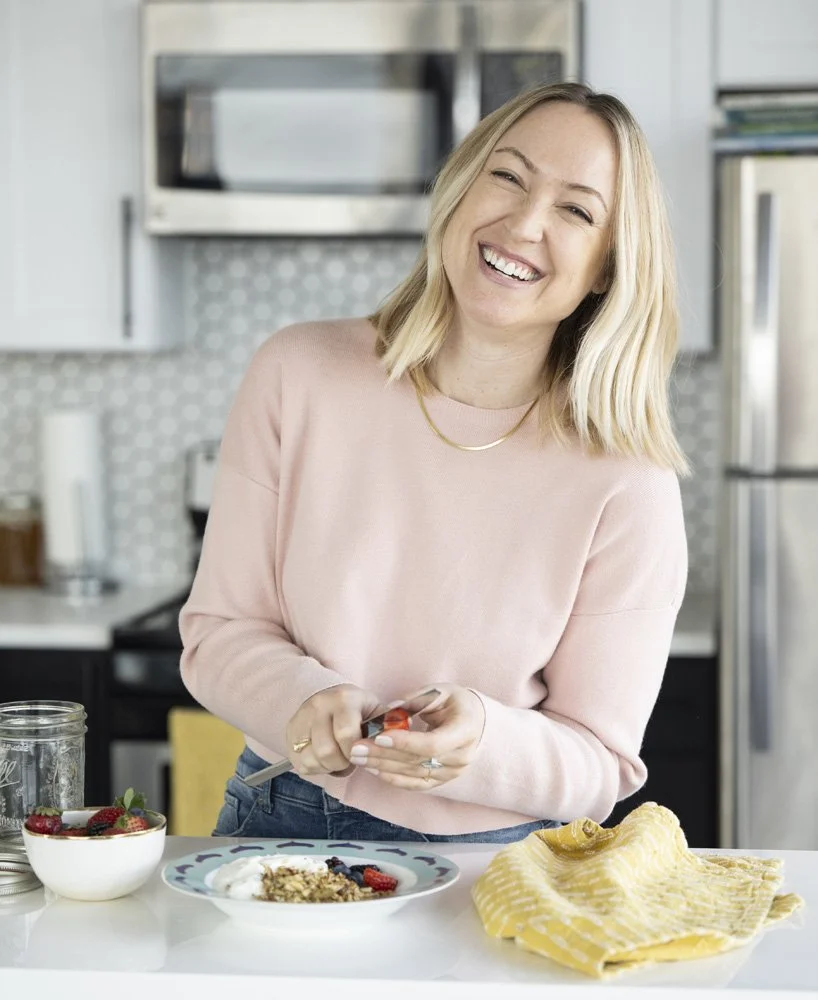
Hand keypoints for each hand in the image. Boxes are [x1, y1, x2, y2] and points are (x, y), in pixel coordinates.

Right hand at [286, 684, 382, 776]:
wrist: (331, 697)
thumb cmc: (359, 709)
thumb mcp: (377, 710)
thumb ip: (390, 722)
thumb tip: (402, 730)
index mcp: (343, 699)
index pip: (345, 734)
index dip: (355, 751)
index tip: (362, 753)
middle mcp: (318, 706)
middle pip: (326, 751)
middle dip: (341, 762)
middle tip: (350, 758)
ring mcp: (300, 718)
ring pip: (310, 759)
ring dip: (327, 767)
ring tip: (338, 758)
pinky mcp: (290, 733)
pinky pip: (300, 763)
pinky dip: (315, 768)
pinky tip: (325, 758)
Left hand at [348, 684, 485, 790]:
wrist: (476, 721)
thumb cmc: (456, 702)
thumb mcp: (439, 692)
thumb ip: (415, 700)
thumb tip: (390, 710)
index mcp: (465, 730)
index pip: (432, 744)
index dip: (404, 742)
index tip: (379, 736)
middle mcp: (462, 756)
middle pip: (419, 761)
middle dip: (384, 755)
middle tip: (356, 748)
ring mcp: (454, 772)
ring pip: (414, 775)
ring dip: (384, 767)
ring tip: (358, 757)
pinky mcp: (443, 780)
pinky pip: (416, 784)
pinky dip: (394, 778)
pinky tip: (374, 768)